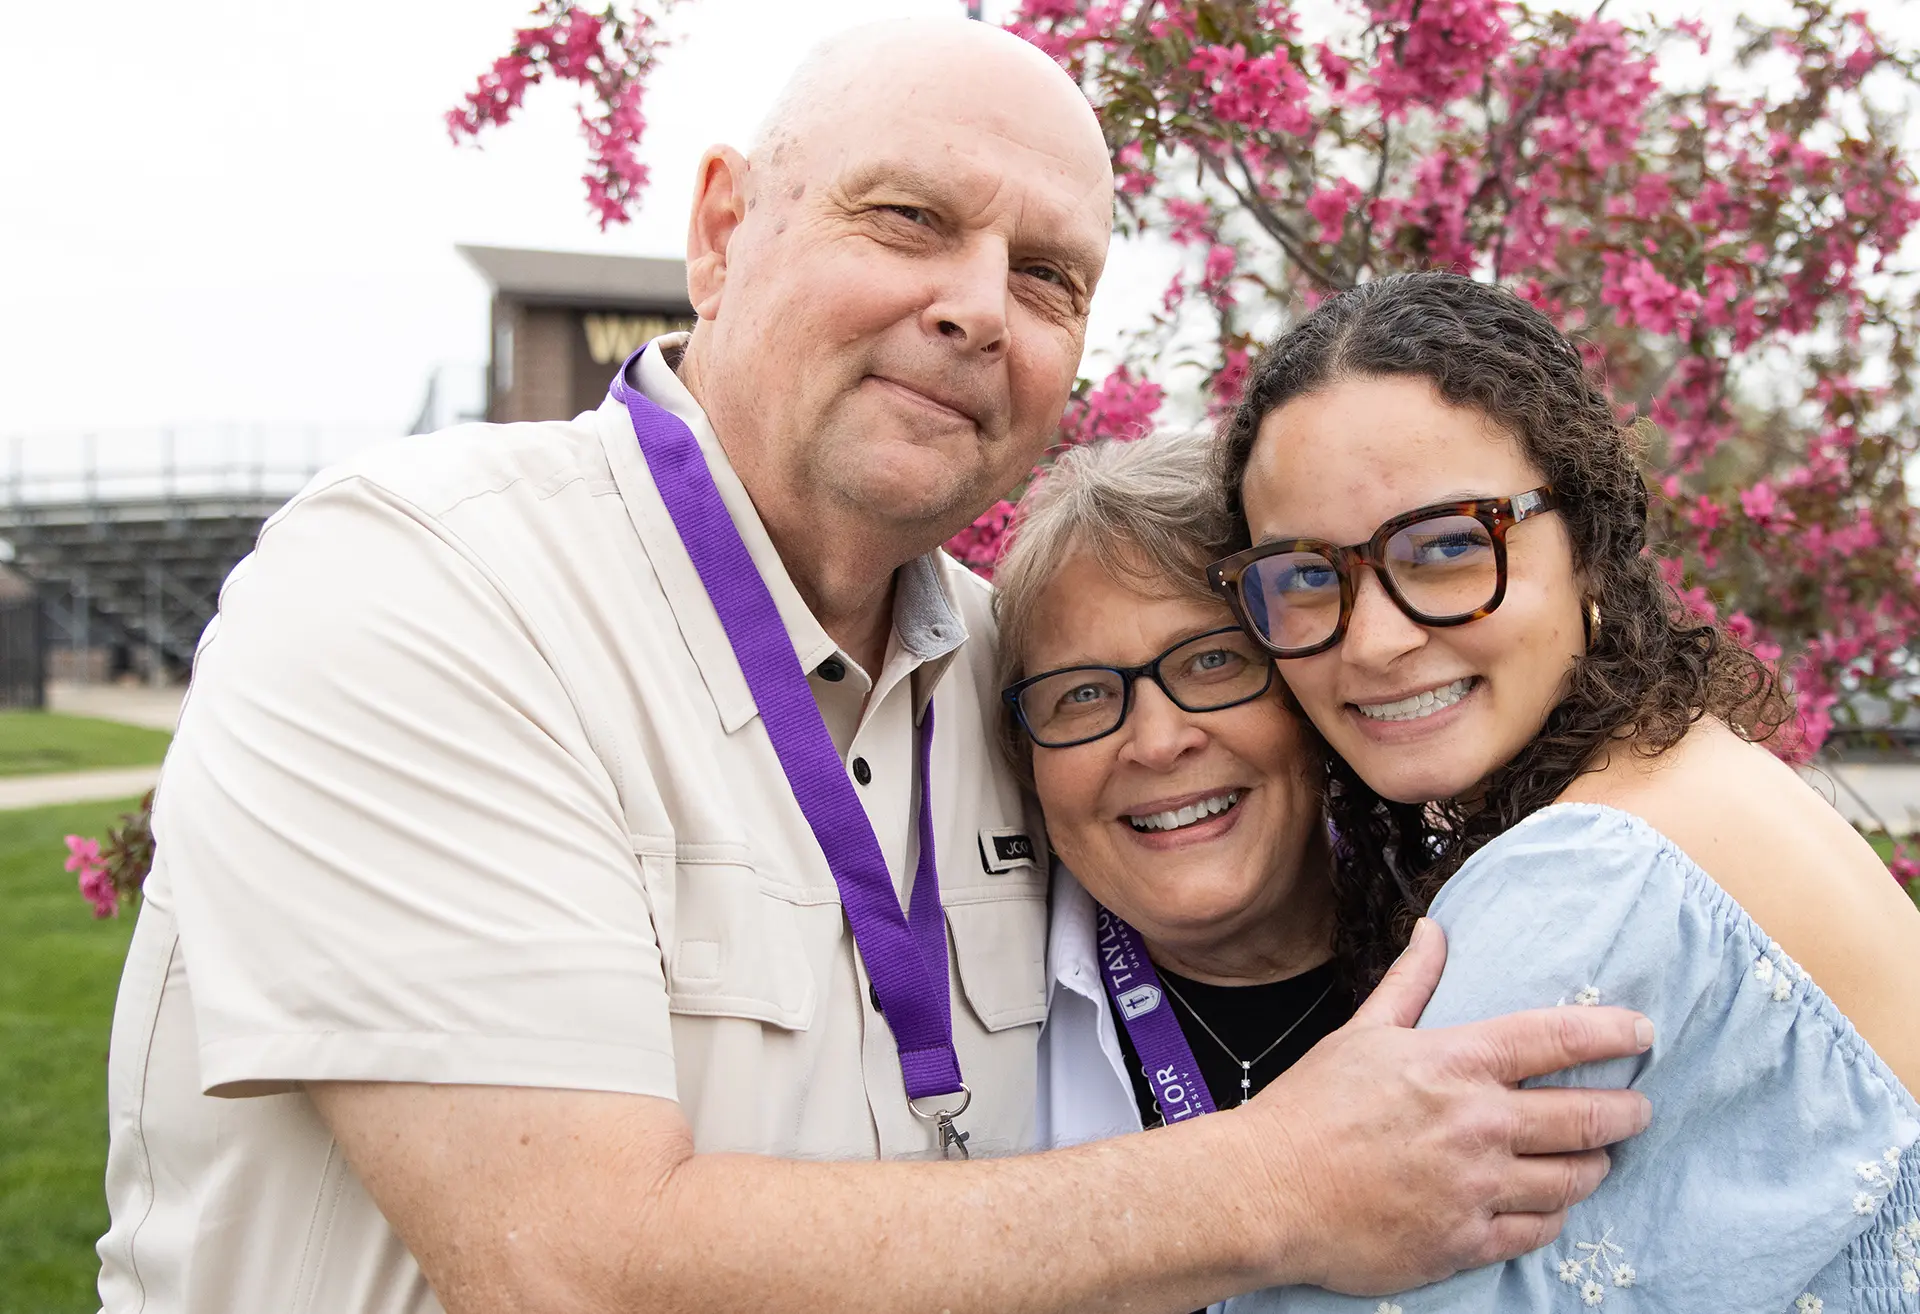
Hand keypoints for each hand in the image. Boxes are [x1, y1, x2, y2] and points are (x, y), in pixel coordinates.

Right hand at [1236, 918, 1653, 1294]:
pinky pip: (1539, 1230)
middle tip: (1638, 1108)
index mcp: (1455, 1063)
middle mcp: (1477, 1124)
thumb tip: (1434, 929)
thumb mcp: (1362, 1033)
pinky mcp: (1466, 1240)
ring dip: (1593, 1165)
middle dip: (1627, 1111)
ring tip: (1593, 1158)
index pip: (1558, 1039)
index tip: (1645, 1033)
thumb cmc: (1310, 1109)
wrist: (1268, 1191)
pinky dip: (1553, 1214)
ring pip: (1573, 1179)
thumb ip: (1411, 982)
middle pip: (1586, 1116)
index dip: (1614, 1033)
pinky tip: (1547, 1204)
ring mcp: (1476, 1187)